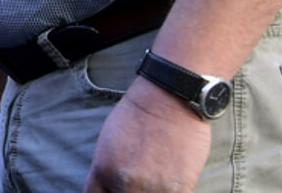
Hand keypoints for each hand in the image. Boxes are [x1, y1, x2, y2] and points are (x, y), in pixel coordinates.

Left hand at [83, 78, 211, 191]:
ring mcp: (152, 189)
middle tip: (136, 183)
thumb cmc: (138, 114)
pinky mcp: (179, 190)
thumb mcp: (107, 142)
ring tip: (154, 181)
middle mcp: (124, 184)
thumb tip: (112, 188)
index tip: (114, 190)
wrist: (169, 98)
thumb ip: (107, 171)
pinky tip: (168, 184)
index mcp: (103, 170)